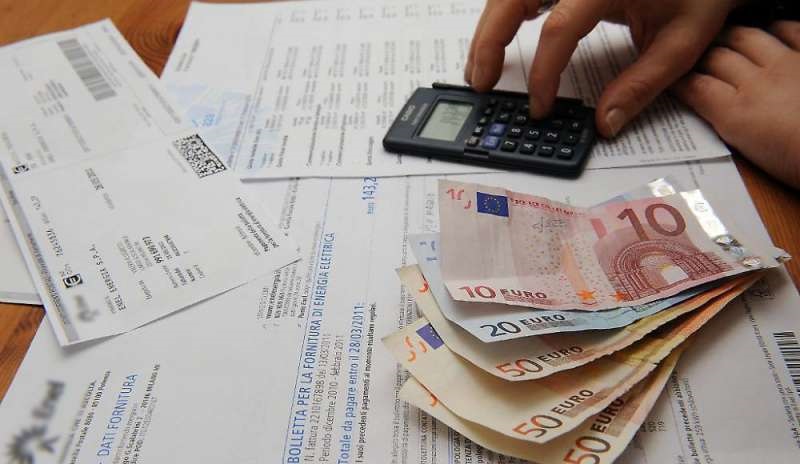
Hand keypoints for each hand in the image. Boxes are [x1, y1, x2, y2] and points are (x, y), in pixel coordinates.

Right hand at [465, 0, 739, 136]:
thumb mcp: (682, 42)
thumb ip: (642, 84)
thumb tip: (605, 123)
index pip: (560, 27)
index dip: (543, 71)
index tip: (540, 107)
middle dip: (489, 41)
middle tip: (481, 83)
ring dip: (489, 29)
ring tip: (482, 70)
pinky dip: (504, 14)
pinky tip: (500, 40)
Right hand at [674, 22, 799, 187]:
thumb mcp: (755, 158)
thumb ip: (731, 129)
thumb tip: (717, 115)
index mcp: (737, 112)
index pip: (694, 87)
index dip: (675, 82)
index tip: (664, 80)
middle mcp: (757, 81)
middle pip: (715, 57)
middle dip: (695, 55)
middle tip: (685, 58)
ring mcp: (788, 64)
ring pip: (747, 37)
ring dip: (729, 36)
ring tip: (718, 38)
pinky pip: (792, 30)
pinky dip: (777, 27)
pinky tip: (770, 28)